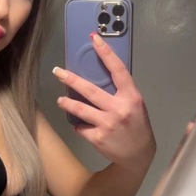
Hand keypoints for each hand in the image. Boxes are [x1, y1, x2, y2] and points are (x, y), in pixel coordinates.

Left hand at [53, 33, 155, 171]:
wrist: (138, 156)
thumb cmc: (136, 125)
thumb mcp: (134, 105)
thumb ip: (120, 93)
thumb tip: (99, 76)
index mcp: (131, 97)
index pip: (118, 70)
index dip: (106, 53)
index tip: (94, 39)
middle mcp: (119, 109)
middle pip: (90, 90)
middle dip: (71, 79)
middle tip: (57, 71)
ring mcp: (107, 124)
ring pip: (80, 109)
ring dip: (67, 103)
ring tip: (60, 100)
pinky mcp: (97, 137)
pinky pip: (81, 127)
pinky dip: (79, 126)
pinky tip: (82, 126)